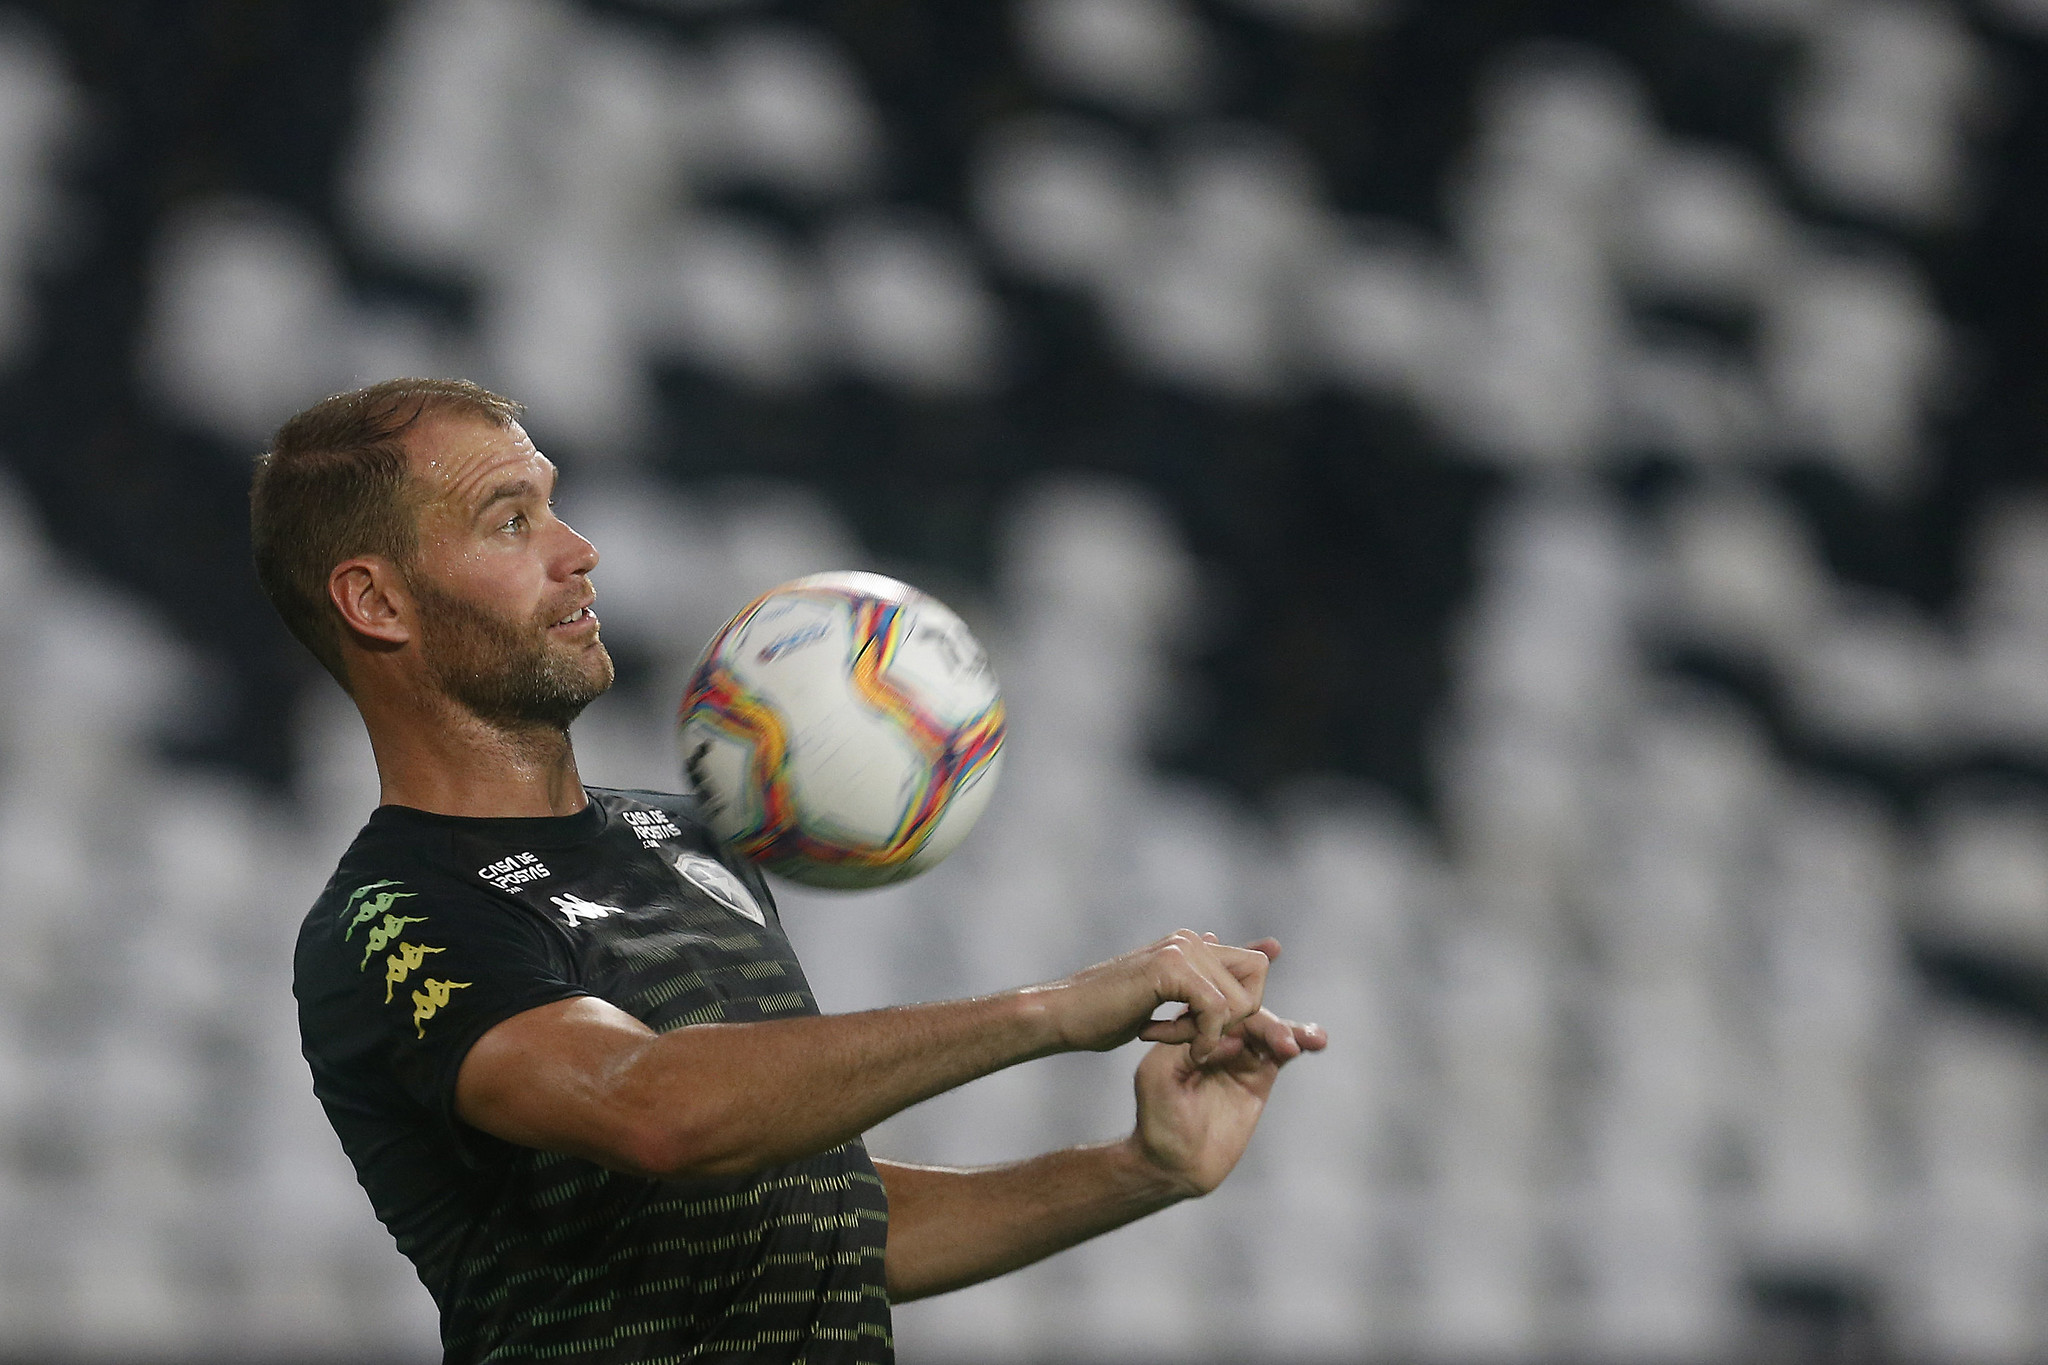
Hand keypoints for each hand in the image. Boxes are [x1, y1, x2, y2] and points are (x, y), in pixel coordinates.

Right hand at [1040, 930, 1285, 1064]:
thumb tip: (1265, 953)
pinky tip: (1156, 1037)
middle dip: (1229, 1023)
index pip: (1257, 968)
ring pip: (1237, 1002)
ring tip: (1164, 1034)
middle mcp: (1191, 940)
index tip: (1207, 1032)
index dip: (1246, 1008)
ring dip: (1205, 1032)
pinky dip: (1198, 1035)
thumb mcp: (1166, 1002)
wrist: (1063, 1016)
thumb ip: (1207, 984)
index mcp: (1194, 945)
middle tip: (1186, 1036)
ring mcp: (1181, 949)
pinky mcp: (1170, 967)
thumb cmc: (1107, 1014)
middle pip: (1256, 984)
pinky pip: (1215, 1010)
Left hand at [1127, 1004, 1326, 1198]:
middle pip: (1249, 1018)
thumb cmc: (1158, 1121)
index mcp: (1187, 1029)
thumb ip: (1188, 1049)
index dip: (1238, 1009)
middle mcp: (1215, 1037)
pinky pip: (1280, 1054)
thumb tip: (1233, 1037)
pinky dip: (1299, 1042)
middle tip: (1287, 1042)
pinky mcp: (1257, 1077)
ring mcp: (1238, 1056)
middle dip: (1271, 1026)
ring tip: (1312, 1038)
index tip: (1250, 1025)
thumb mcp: (1160, 1077)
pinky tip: (1315, 1039)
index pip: (1217, 1008)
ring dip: (1291, 1031)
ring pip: (1269, 1033)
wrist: (1175, 1165)